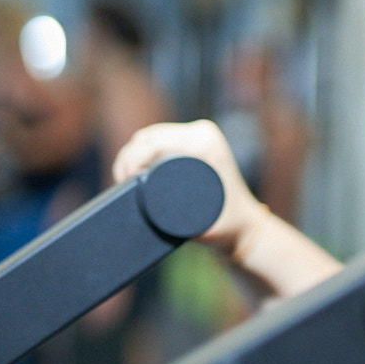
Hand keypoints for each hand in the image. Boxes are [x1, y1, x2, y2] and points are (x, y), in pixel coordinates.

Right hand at [113, 120, 269, 258]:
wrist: (244, 225)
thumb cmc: (227, 226)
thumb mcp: (205, 226)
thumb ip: (187, 230)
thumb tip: (155, 225)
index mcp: (205, 142)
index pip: (155, 141)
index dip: (131, 158)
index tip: (122, 181)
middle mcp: (203, 133)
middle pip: (149, 136)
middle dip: (127, 157)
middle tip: (120, 183)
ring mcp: (199, 134)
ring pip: (151, 136)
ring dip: (132, 153)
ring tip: (123, 179)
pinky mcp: (194, 141)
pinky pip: (159, 138)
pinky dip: (141, 148)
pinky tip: (132, 166)